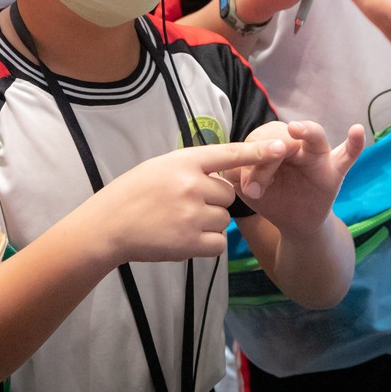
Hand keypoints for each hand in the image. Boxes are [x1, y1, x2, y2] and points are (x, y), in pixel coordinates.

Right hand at [82, 141, 285, 263]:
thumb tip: (221, 172)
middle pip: (228, 194)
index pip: (228, 154)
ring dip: (210, 224)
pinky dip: (208, 244)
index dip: (257, 152)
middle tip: (185, 206)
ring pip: (225, 219)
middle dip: (214, 202)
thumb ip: (191, 167)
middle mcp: (191, 185)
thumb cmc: (132, 194)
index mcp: (184, 161)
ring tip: (180, 223)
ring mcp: (192, 214)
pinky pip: (219, 242)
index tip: (282, 147)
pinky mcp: (190, 242)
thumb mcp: (160, 167)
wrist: (107, 226)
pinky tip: (186, 239)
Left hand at [235, 120, 365, 238]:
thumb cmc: (274, 199)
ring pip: (314, 136)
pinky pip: (348, 154)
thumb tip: (235, 170)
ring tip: (295, 129)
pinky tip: (357, 131)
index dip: (251, 159)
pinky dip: (354, 144)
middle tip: (255, 187)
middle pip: (284, 136)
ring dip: (305, 131)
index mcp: (275, 147)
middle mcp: (298, 146)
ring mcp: (319, 156)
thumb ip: (242, 176)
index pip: (262, 140)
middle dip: (269, 156)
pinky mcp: (335, 171)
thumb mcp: (252, 190)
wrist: (295, 223)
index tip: (246, 188)